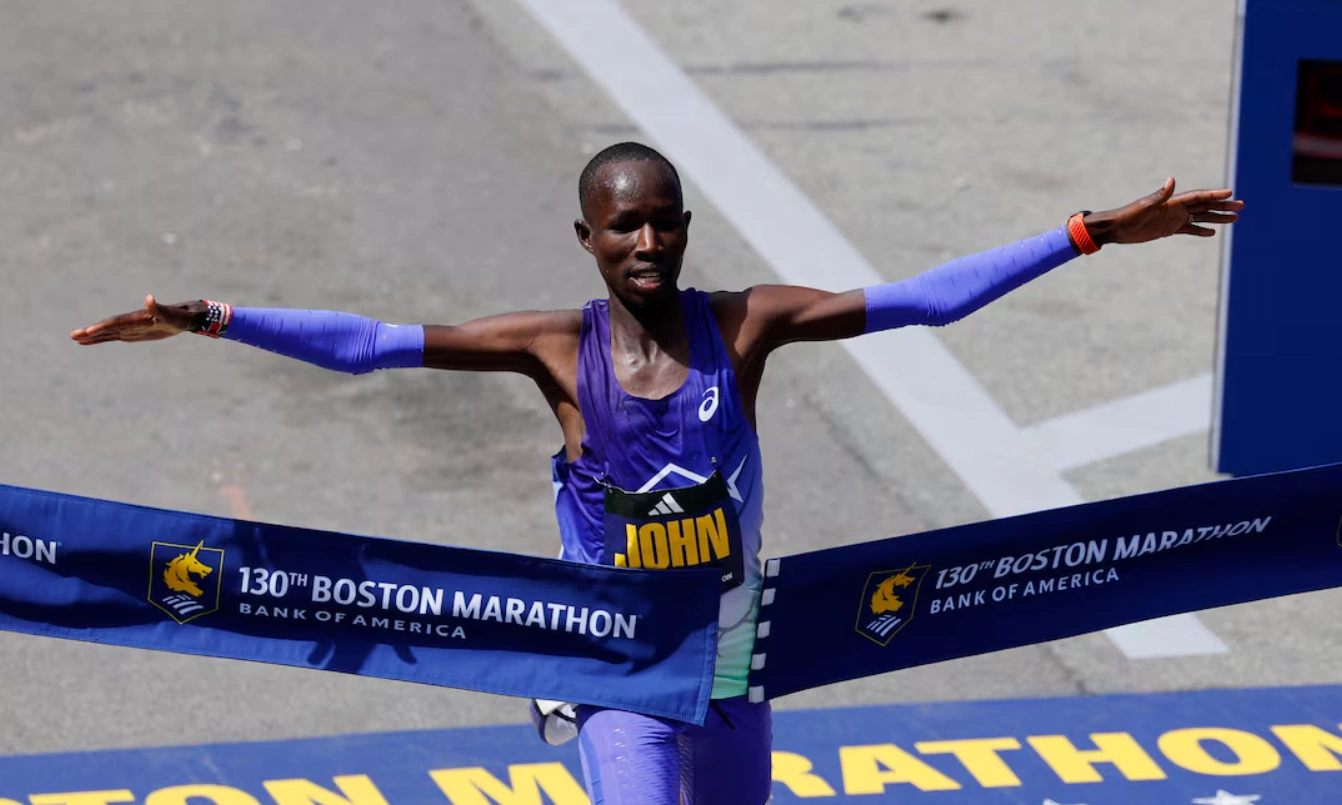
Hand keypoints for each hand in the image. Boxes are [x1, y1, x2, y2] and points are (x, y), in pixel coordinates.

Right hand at [70, 295, 202, 344]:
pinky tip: (87, 342)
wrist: (182, 318)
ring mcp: (129, 328)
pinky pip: (112, 337)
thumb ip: (159, 308)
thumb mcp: (171, 315)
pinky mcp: (130, 334)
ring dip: (91, 336)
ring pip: (106, 332)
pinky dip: (99, 339)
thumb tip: (149, 298)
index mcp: (137, 317)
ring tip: (74, 338)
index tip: (89, 330)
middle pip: (107, 327)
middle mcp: (130, 322)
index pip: (117, 322)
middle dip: (91, 331)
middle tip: (74, 335)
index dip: (103, 326)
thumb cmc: (178, 316)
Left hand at [1083, 178, 1243, 245]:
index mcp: (1172, 202)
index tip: (1231, 193)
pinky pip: (1189, 230)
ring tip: (1234, 219)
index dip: (1214, 195)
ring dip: (1216, 218)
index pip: (1199, 197)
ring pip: (1201, 217)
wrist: (1115, 228)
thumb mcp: (1145, 206)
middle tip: (1241, 206)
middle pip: (1205, 206)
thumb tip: (1172, 179)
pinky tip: (1212, 233)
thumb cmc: (1128, 216)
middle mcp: (1176, 209)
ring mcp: (1173, 219)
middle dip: (1223, 206)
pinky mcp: (1168, 229)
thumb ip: (1160, 194)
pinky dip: (1200, 231)